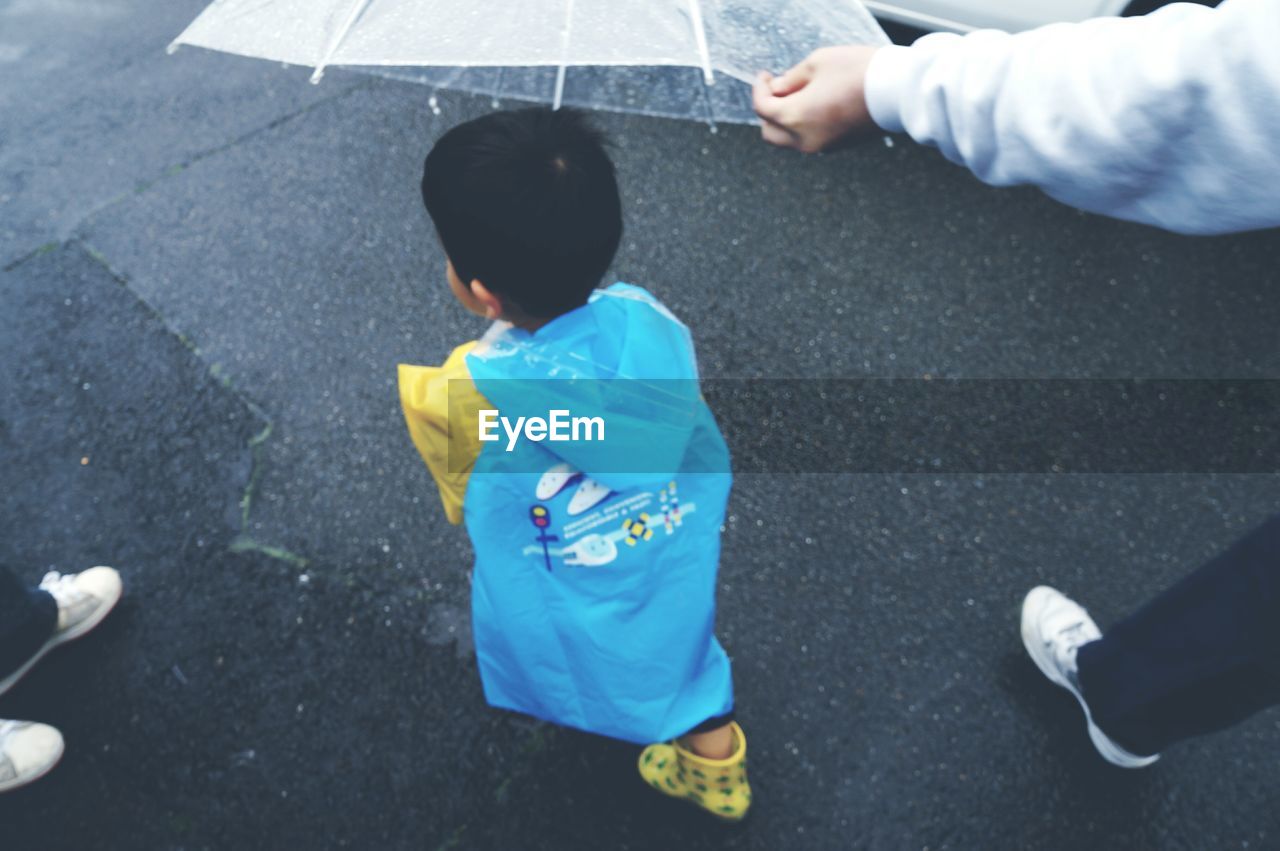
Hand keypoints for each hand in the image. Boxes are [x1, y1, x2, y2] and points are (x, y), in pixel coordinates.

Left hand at [752, 45, 881, 152]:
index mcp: (795, 117)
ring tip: (801, 94)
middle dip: (768, 111)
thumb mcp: (817, 63)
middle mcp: (804, 139)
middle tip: (779, 89)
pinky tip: (817, 105)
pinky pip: (809, 140)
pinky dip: (804, 126)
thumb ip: (790, 79)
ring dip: (786, 120)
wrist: (897, 91)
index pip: (762, 109)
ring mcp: (822, 146)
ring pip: (789, 140)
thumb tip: (777, 89)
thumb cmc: (858, 71)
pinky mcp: (837, 147)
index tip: (766, 76)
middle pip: (770, 133)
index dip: (759, 89)